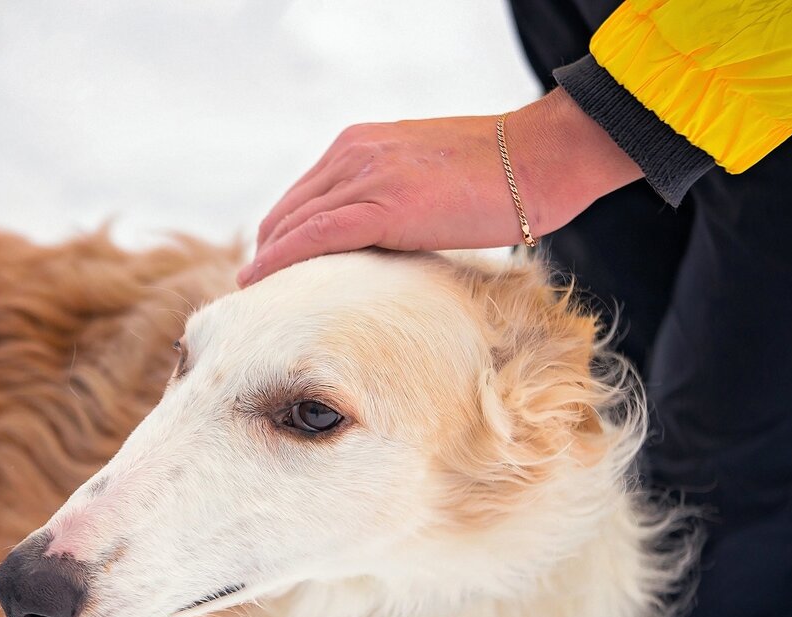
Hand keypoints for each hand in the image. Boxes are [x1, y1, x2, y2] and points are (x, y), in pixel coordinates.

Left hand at [239, 88, 642, 285]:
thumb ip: (390, 197)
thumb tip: (378, 239)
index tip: (267, 268)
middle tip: (255, 291)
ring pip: (293, 224)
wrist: (537, 159)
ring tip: (254, 297)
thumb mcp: (424, 179)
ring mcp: (365, 176)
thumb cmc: (495, 176)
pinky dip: (280, 260)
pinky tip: (260, 282)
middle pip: (289, 211)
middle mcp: (353, 153)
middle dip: (267, 252)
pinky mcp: (381, 206)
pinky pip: (313, 236)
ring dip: (268, 262)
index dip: (279, 235)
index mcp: (360, 144)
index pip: (303, 196)